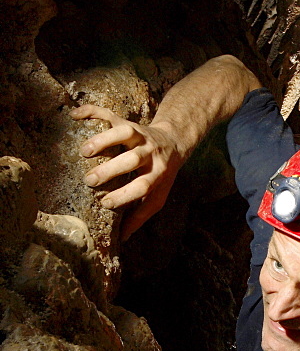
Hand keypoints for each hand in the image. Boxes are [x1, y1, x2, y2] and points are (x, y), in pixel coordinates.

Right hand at [72, 106, 183, 239]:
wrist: (173, 141)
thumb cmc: (161, 175)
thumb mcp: (157, 196)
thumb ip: (140, 215)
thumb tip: (122, 238)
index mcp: (158, 173)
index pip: (143, 186)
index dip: (125, 195)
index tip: (104, 203)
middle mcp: (150, 153)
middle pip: (132, 159)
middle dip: (111, 169)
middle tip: (89, 180)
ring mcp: (139, 135)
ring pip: (124, 133)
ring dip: (104, 140)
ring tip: (84, 151)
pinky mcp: (127, 121)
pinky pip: (110, 113)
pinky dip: (92, 112)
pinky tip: (75, 115)